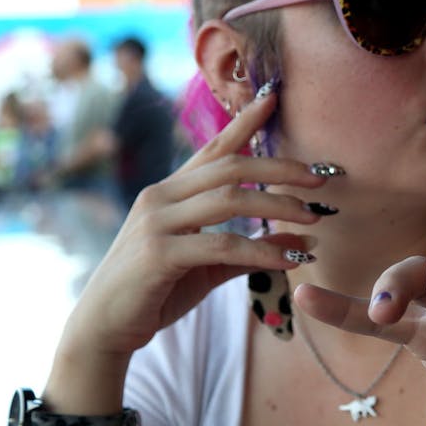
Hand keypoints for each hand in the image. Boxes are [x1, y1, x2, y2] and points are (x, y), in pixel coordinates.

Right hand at [62, 88, 331, 358]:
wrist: (104, 328)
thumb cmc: (156, 291)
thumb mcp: (211, 265)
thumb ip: (252, 249)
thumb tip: (301, 240)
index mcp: (171, 193)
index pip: (213, 149)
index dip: (244, 123)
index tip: (273, 97)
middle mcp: (161, 198)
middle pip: (230, 168)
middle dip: (280, 169)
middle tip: (320, 179)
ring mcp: (157, 223)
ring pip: (229, 199)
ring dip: (278, 206)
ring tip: (313, 218)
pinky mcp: (159, 254)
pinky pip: (222, 245)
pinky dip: (261, 250)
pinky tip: (290, 260)